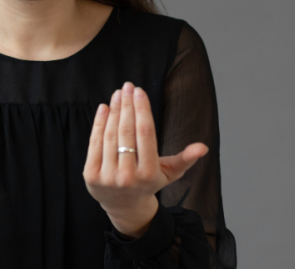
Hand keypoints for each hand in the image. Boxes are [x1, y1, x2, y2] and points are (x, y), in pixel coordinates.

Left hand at [83, 82, 208, 237]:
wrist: (124, 207)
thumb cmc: (149, 183)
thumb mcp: (170, 173)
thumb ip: (185, 159)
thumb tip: (203, 147)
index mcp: (149, 173)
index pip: (145, 134)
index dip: (142, 110)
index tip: (140, 91)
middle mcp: (128, 176)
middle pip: (127, 132)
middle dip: (128, 106)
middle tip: (128, 86)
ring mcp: (107, 177)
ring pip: (111, 136)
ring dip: (114, 111)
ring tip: (118, 94)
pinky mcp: (91, 175)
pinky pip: (95, 143)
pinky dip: (99, 123)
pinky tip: (104, 108)